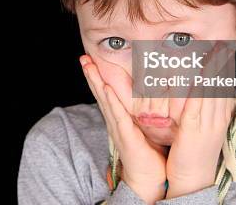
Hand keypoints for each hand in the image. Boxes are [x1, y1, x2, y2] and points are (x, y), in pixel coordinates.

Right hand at [80, 54, 167, 204]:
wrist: (149, 177)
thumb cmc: (149, 152)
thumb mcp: (145, 126)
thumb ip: (144, 111)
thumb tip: (152, 92)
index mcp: (119, 118)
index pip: (106, 93)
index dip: (98, 76)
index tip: (90, 60)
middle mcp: (115, 121)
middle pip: (100, 93)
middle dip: (91, 75)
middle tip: (82, 57)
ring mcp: (118, 128)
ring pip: (105, 101)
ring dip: (96, 82)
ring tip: (88, 67)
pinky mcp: (125, 136)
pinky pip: (117, 116)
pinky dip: (111, 101)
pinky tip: (106, 89)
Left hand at [165, 42, 235, 197]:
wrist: (193, 177)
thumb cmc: (194, 150)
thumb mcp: (201, 126)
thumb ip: (201, 107)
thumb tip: (200, 89)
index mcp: (219, 115)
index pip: (225, 86)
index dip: (226, 67)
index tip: (226, 48)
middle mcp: (217, 116)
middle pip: (222, 84)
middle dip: (224, 63)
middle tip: (224, 41)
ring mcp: (208, 122)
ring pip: (213, 90)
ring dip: (214, 70)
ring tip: (217, 50)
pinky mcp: (194, 128)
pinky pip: (198, 104)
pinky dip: (200, 88)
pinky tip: (201, 74)